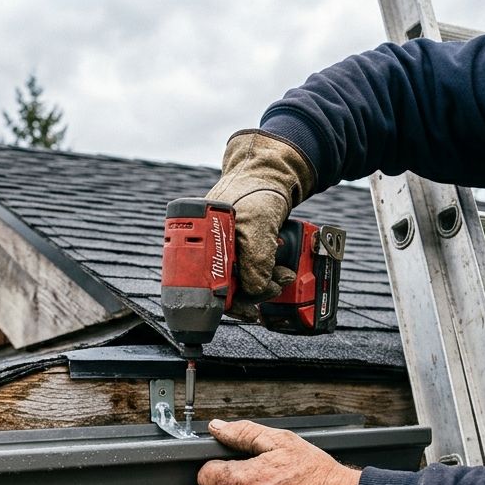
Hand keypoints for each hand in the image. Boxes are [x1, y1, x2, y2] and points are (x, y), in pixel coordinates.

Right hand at [205, 130, 315, 319]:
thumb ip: (256, 257)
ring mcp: (223, 249)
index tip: (247, 310)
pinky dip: (264, 276)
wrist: (269, 174)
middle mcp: (208, 246)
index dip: (224, 301)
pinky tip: (278, 272)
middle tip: (275, 288)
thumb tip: (254, 289)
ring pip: (238, 282)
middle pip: (222, 286)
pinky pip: (248, 273)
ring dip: (262, 285)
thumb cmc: (256, 188)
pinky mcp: (239, 251)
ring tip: (283, 277)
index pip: (203, 283)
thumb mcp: (258, 221)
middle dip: (251, 293)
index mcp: (200, 238)